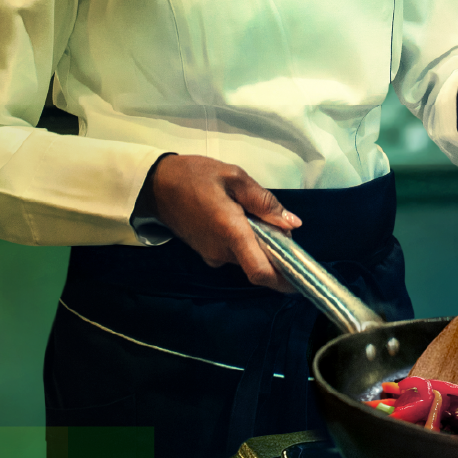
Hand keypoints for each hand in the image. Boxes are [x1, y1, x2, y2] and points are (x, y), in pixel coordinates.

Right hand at [141, 155, 300, 291]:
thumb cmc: (195, 176)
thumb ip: (264, 202)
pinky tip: (243, 220)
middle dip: (276, 252)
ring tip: (258, 215)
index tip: (302, 278)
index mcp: (231, 232)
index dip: (283, 281)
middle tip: (282, 226)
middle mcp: (222, 251)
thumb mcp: (234, 176)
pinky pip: (234, 253)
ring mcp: (212, 255)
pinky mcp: (206, 253)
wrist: (156, 185)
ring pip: (247, 257)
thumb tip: (292, 224)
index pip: (260, 271)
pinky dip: (246, 242)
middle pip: (259, 264)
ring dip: (260, 244)